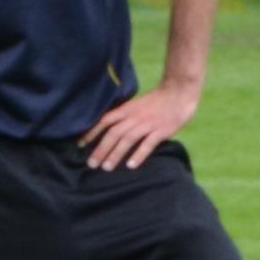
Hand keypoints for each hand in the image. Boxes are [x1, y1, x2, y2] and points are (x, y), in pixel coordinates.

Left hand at [82, 73, 200, 170]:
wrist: (179, 91)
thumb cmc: (157, 101)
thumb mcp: (136, 105)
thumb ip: (125, 116)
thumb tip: (109, 131)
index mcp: (127, 109)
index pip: (105, 120)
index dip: (92, 132)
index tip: (80, 145)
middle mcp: (135, 116)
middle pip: (113, 133)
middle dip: (101, 149)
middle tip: (91, 164)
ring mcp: (148, 123)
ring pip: (127, 139)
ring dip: (115, 154)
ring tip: (106, 168)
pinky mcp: (162, 130)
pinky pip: (148, 144)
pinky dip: (139, 154)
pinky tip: (131, 166)